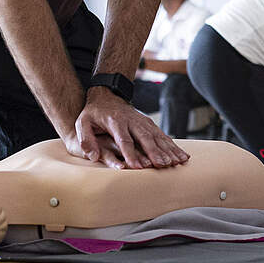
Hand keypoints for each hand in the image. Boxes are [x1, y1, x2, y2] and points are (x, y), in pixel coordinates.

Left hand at [71, 88, 190, 168]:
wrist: (107, 95)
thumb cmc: (93, 113)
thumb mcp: (82, 122)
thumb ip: (85, 139)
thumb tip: (92, 157)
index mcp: (116, 122)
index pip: (124, 140)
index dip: (131, 154)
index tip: (138, 167)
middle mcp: (132, 121)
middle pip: (145, 138)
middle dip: (155, 152)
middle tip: (163, 165)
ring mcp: (143, 122)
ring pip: (157, 136)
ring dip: (168, 150)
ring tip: (178, 162)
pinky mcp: (149, 124)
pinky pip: (162, 136)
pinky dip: (172, 146)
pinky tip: (181, 155)